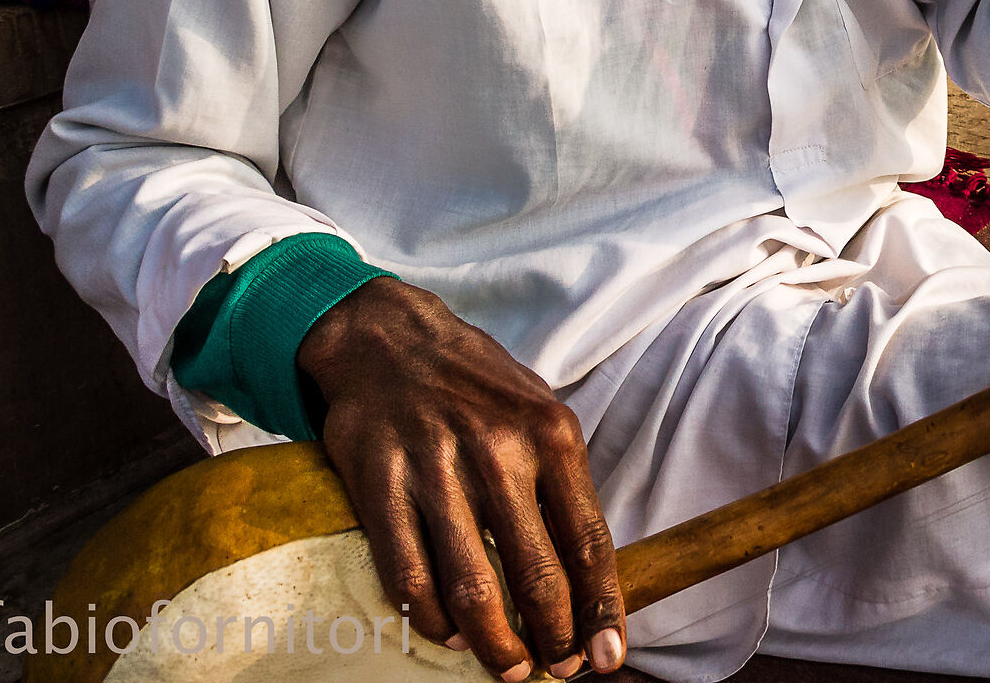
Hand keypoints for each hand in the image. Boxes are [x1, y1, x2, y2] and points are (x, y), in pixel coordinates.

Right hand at [298, 278, 625, 678]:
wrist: (390, 340)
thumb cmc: (477, 386)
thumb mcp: (539, 413)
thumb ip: (562, 483)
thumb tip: (587, 573)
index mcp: (551, 434)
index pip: (588, 540)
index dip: (600, 607)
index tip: (608, 654)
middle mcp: (498, 453)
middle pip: (536, 574)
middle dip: (552, 637)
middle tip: (556, 669)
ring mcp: (436, 470)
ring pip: (473, 586)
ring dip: (495, 644)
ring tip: (508, 669)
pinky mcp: (380, 485)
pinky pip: (410, 574)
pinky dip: (433, 619)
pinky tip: (450, 635)